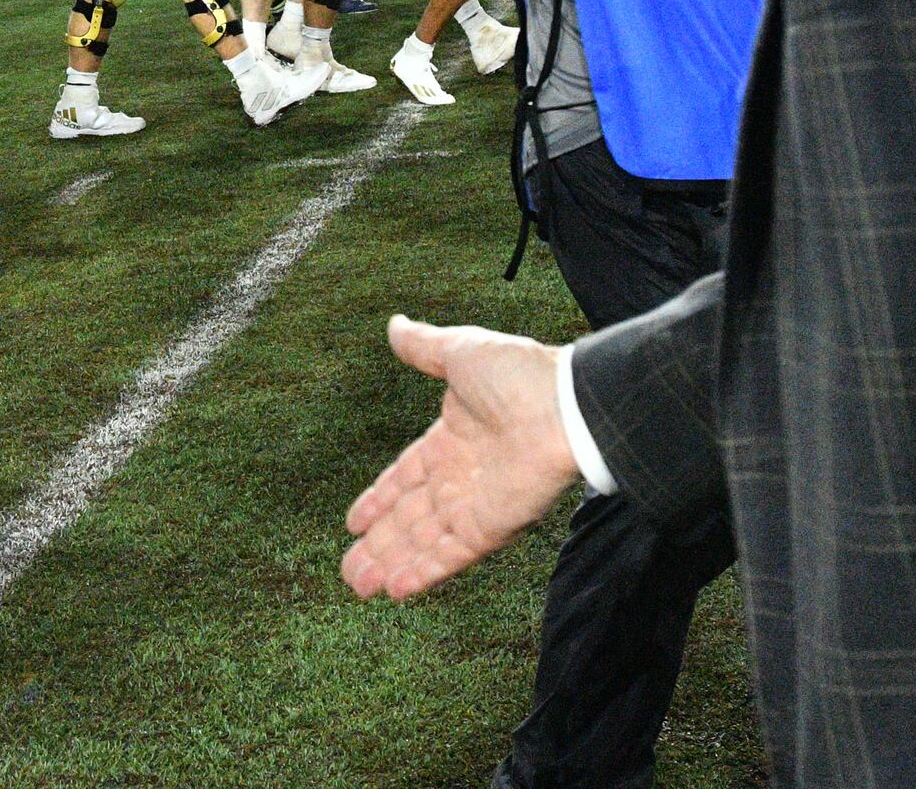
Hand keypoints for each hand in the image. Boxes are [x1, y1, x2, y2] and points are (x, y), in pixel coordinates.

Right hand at [341, 317, 579, 600]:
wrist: (566, 406)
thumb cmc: (521, 375)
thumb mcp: (461, 352)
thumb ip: (424, 347)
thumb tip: (394, 324)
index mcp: (450, 439)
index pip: (405, 477)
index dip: (379, 500)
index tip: (354, 522)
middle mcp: (459, 477)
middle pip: (408, 519)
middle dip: (377, 546)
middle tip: (348, 571)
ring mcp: (473, 505)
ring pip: (421, 543)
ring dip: (390, 565)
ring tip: (359, 586)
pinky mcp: (489, 527)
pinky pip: (449, 555)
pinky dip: (423, 573)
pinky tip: (396, 590)